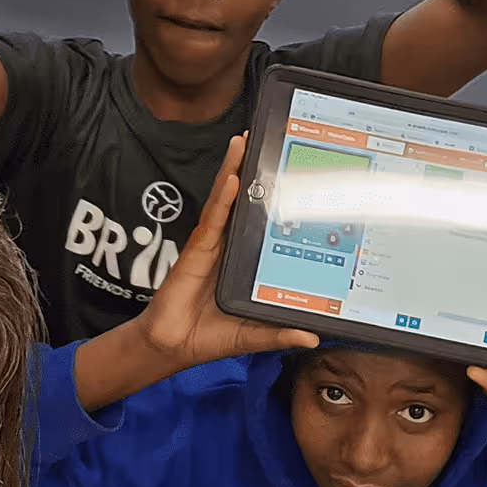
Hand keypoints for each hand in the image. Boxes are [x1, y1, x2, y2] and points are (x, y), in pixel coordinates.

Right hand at [131, 136, 317, 368]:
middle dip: (247, 170)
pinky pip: (212, 220)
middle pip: (239, 201)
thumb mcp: (254, 335)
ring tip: (243, 144)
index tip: (282, 171)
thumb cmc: (208, 336)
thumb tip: (313, 338)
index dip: (266, 195)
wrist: (172, 346)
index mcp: (240, 260)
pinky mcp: (196, 251)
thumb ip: (280, 333)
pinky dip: (221, 199)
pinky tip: (230, 180)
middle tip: (260, 139)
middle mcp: (226, 246)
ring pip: (224, 201)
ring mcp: (210, 246)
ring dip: (233, 171)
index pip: (256, 220)